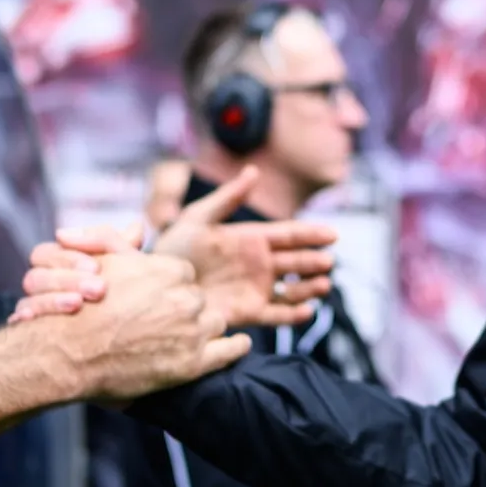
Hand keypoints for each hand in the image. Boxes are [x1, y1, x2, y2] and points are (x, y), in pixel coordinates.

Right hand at [9, 237, 125, 320]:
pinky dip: (25, 316)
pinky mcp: (33, 330)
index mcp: (57, 263)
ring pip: (29, 298)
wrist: (126, 337)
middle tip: (99, 288)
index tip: (96, 268)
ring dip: (51, 300)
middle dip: (67, 280)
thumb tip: (135, 226)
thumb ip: (124, 246)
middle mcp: (43, 284)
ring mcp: (36, 307)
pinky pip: (21, 320)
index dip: (69, 258)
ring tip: (78, 304)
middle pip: (36, 276)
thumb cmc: (125, 293)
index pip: (48, 253)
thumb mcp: (126, 267)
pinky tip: (35, 319)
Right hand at [49, 248, 248, 402]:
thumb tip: (136, 227)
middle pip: (199, 299)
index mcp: (167, 271)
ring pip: (214, 322)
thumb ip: (121, 243)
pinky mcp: (193, 364)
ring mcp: (191, 332)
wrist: (67, 355)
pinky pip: (230, 350)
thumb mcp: (100, 266)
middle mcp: (184, 299)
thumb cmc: (79, 310)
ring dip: (204, 328)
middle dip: (186, 308)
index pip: (185, 275)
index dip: (173, 287)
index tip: (159, 299)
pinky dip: (236, 347)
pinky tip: (237, 345)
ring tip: (187, 339)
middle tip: (165, 323)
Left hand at [100, 166, 337, 327]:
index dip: (310, 234)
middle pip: (295, 261)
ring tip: (321, 285)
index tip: (332, 235)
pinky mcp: (248, 313)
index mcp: (250, 238)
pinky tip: (306, 310)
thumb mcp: (197, 218)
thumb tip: (253, 172)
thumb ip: (226, 198)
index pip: (288, 234)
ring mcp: (255, 288)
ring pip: (292, 289)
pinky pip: (277, 315)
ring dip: (309, 287)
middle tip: (327, 262)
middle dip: (314, 261)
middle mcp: (258, 264)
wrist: (154, 287)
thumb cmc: (172, 249)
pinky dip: (294, 315)